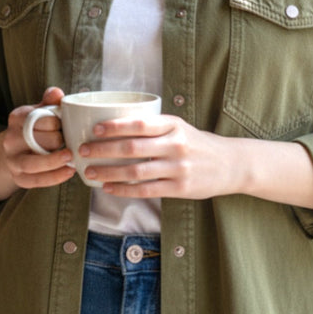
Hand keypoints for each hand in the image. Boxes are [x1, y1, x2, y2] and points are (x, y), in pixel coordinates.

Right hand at [0, 87, 75, 200]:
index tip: (64, 125)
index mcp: (16, 118)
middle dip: (58, 141)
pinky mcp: (18, 178)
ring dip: (55, 161)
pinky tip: (69, 171)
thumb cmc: (36, 128)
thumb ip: (50, 102)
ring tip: (71, 157)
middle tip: (70, 141)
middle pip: (39, 140)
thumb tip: (57, 93)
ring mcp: (12, 160)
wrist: (16, 151)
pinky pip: (37, 180)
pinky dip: (55, 177)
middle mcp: (10, 139)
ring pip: (33, 163)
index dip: (56, 122)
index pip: (39, 119)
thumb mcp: (40, 111)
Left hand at [78, 114, 236, 199]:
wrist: (230, 164)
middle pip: (132, 148)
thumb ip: (153, 127)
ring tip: (89, 172)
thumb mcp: (179, 127)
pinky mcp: (180, 188)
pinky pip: (145, 190)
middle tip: (82, 151)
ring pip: (135, 172)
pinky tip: (109, 188)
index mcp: (173, 124)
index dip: (114, 126)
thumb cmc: (196, 143)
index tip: (94, 129)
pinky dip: (123, 190)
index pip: (139, 123)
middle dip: (102, 150)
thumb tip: (113, 125)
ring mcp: (178, 168)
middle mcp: (176, 144)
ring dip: (108, 172)